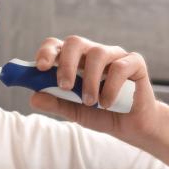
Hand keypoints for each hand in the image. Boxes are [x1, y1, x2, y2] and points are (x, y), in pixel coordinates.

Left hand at [29, 36, 164, 144]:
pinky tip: (108, 103)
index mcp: (74, 60)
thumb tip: (33, 97)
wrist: (131, 126)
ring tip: (90, 102)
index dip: (46, 52)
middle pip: (75, 42)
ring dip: (89, 80)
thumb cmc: (101, 113)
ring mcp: (114, 55)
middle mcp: (92, 53)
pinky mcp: (135, 62)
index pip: (56, 45)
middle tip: (64, 86)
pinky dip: (110, 87)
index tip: (40, 67)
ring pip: (97, 54)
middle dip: (66, 64)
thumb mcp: (74, 111)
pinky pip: (120, 67)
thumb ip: (55, 103)